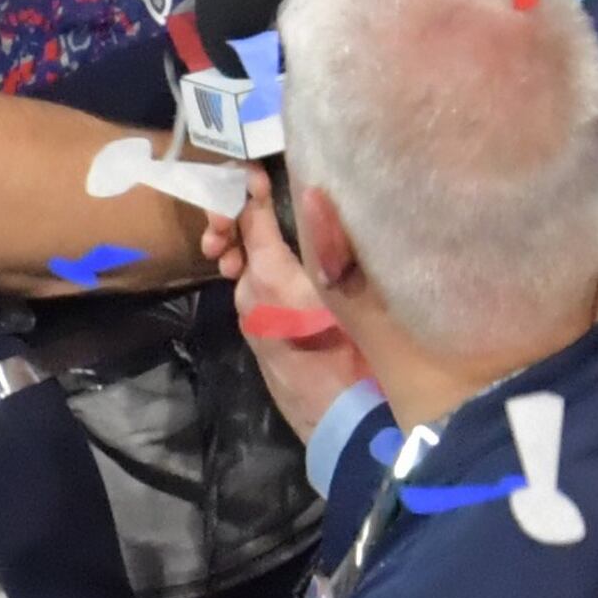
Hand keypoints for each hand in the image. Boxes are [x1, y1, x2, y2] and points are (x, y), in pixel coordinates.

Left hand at [210, 174, 370, 439]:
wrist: (347, 428)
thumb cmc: (359, 354)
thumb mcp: (353, 293)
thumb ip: (334, 243)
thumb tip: (317, 198)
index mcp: (271, 280)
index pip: (253, 221)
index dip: (254, 191)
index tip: (257, 170)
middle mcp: (251, 300)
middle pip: (238, 247)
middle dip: (240, 220)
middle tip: (253, 200)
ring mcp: (253, 326)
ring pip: (245, 276)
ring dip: (249, 251)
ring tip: (266, 234)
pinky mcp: (262, 346)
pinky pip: (256, 299)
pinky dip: (260, 277)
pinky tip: (284, 275)